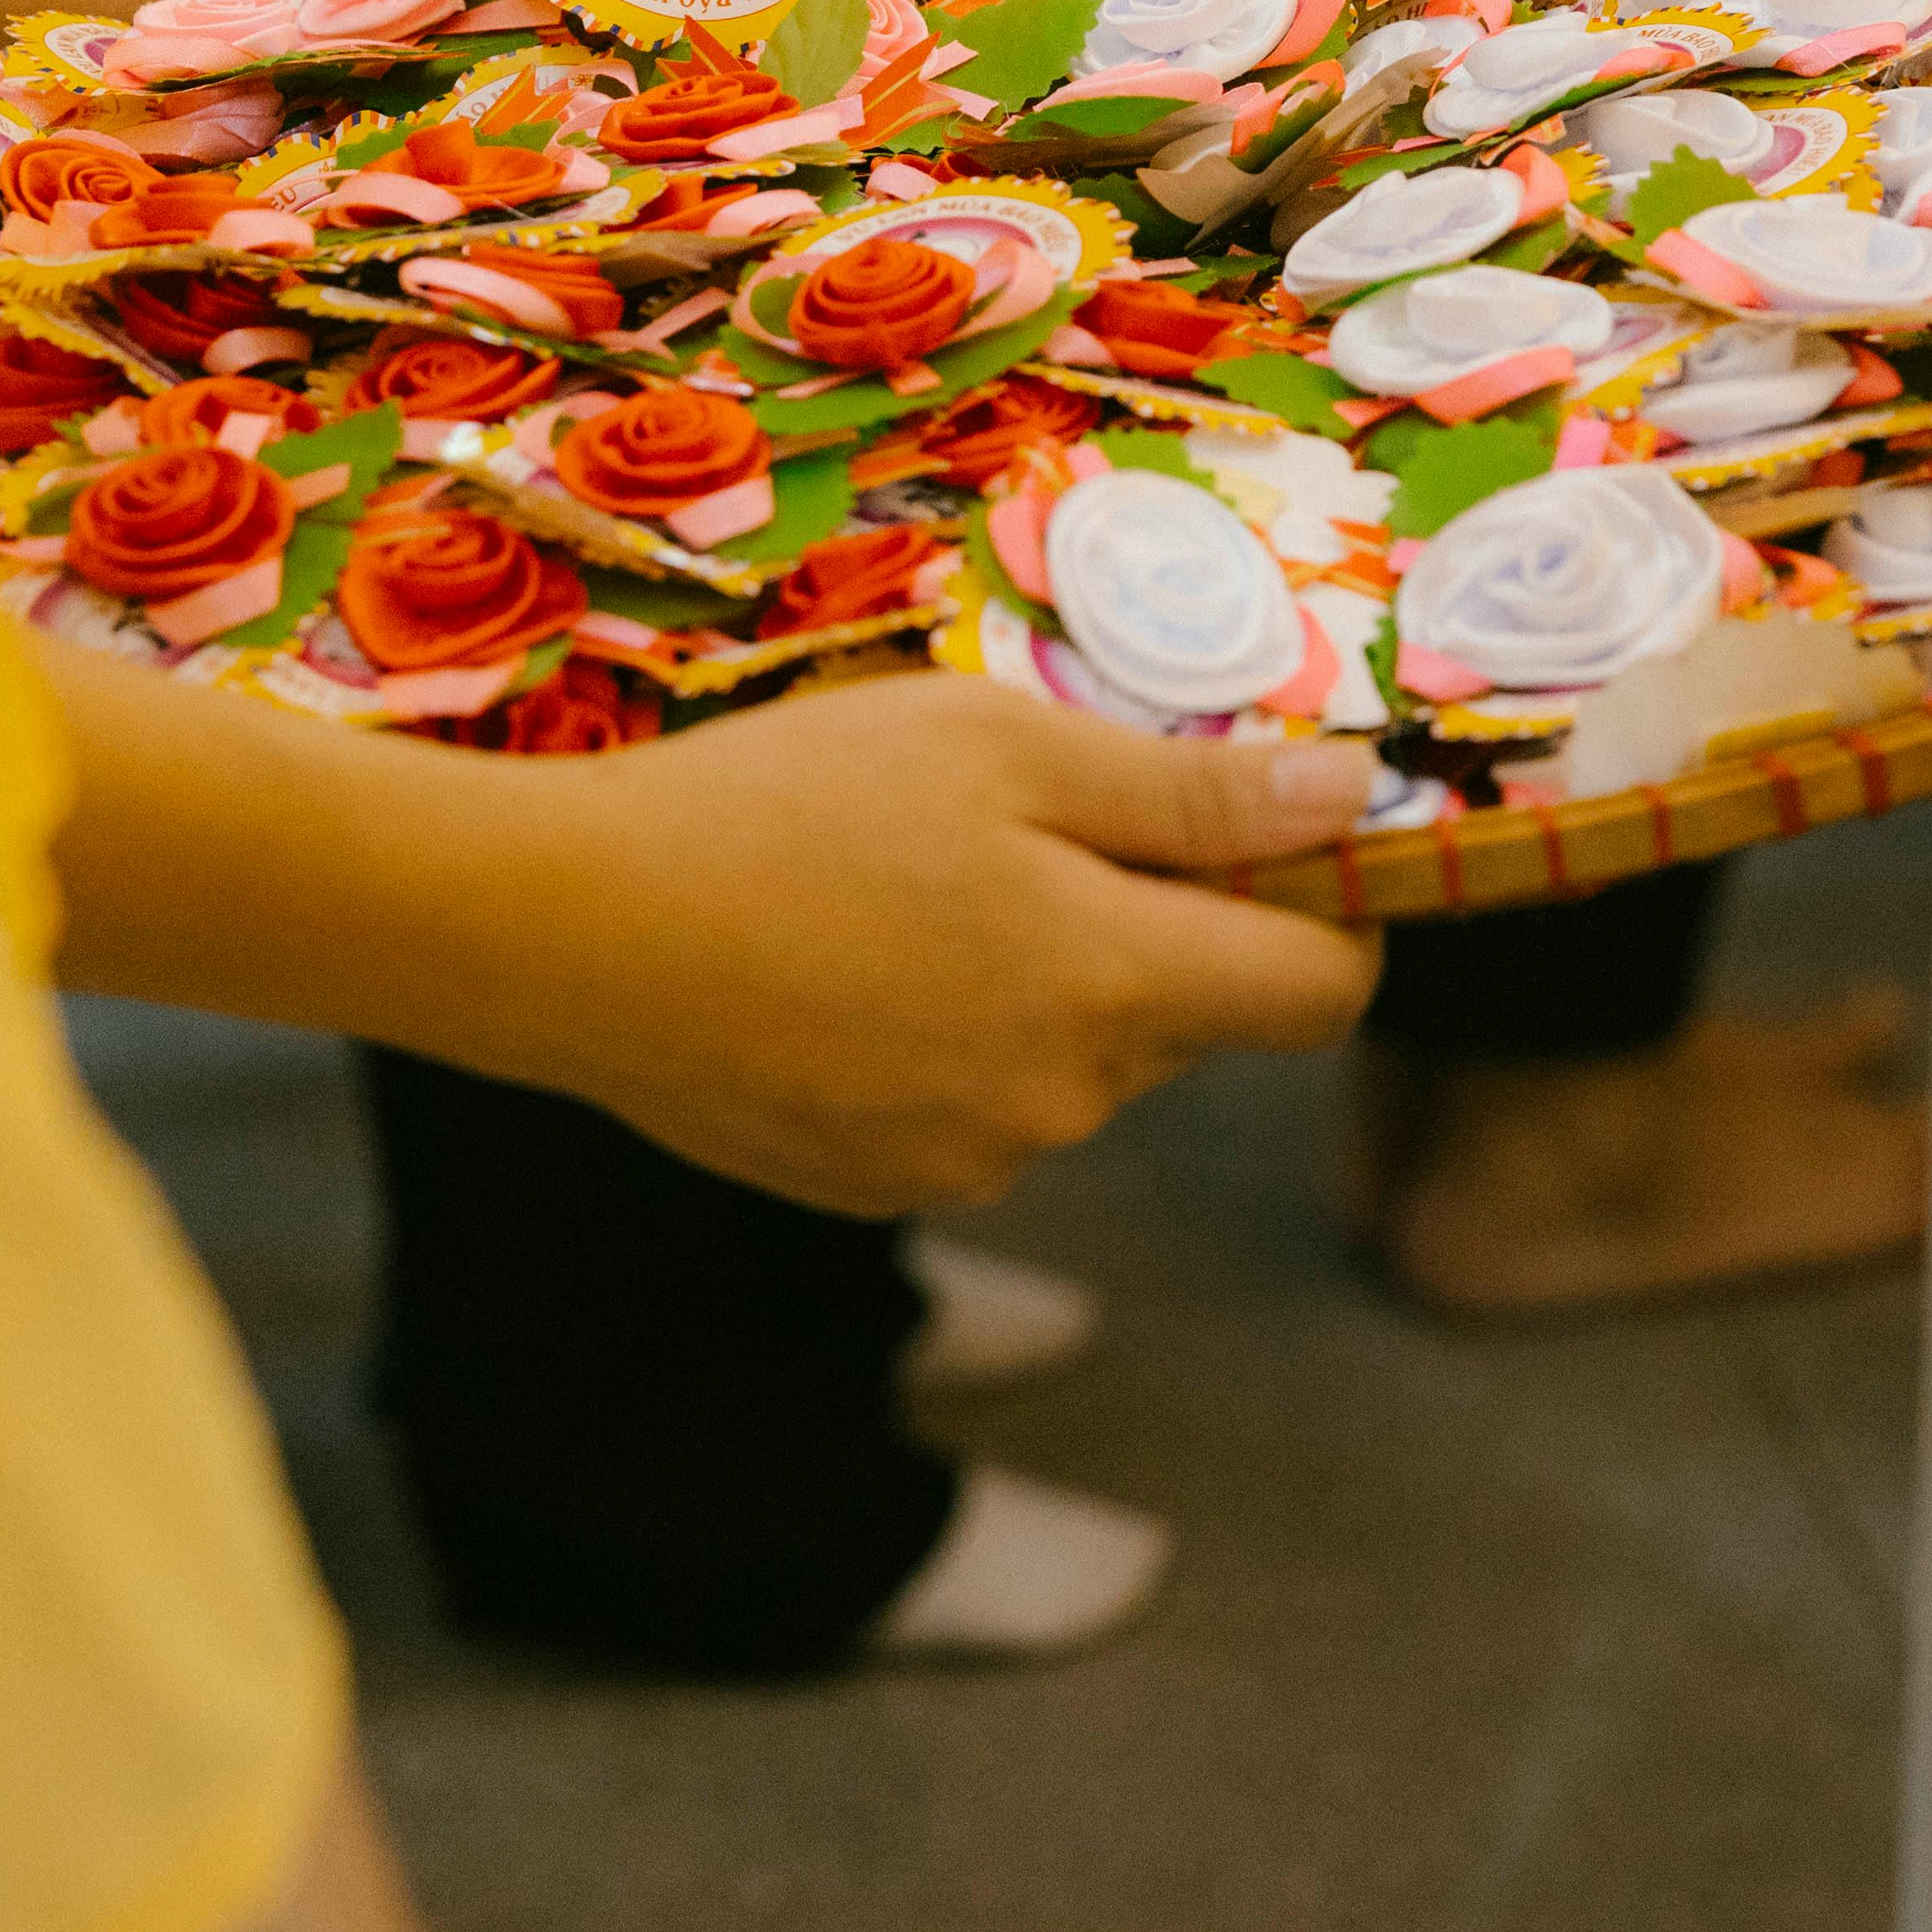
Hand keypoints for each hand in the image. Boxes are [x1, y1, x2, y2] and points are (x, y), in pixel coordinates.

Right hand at [39, 651, 1383, 1215]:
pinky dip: (949, 1038)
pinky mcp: (878, 1185)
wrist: (572, 932)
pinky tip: (848, 965)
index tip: (1275, 844)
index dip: (1328, 914)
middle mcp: (1066, 1101)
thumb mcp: (1004, 746)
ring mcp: (969, 1160)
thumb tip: (1359, 802)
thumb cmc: (790, 801)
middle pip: (1191, 1021)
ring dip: (1045, 984)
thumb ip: (1194, 796)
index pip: (1320, 995)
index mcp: (1116, 986)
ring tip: (911, 887)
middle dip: (1152, 928)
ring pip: (1078, 1062)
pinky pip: (975, 1106)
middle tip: (1028, 824)